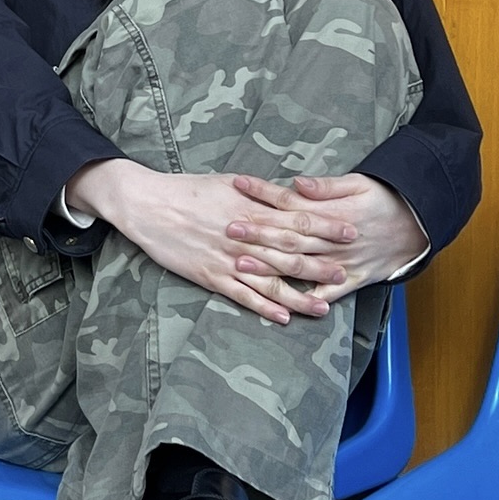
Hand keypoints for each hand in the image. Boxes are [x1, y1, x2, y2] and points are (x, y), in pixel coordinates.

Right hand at [65, 160, 347, 324]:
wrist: (148, 204)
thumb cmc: (188, 190)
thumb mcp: (227, 182)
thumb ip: (260, 194)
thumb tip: (291, 196)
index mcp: (250, 208)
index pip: (296, 219)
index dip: (325, 227)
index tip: (350, 231)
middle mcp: (243, 235)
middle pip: (289, 253)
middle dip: (320, 264)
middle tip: (348, 273)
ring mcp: (226, 258)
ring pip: (269, 280)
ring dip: (298, 294)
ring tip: (324, 305)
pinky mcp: (209, 275)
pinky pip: (241, 295)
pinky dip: (262, 307)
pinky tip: (282, 317)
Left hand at [228, 172, 426, 302]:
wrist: (418, 228)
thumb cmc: (385, 200)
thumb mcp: (359, 183)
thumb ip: (327, 186)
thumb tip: (298, 183)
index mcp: (332, 213)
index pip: (291, 203)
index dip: (263, 194)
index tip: (238, 185)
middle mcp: (333, 240)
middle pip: (289, 237)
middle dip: (257, 234)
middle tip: (228, 229)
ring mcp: (341, 262)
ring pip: (300, 266)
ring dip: (269, 266)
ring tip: (240, 264)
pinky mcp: (353, 280)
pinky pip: (328, 294)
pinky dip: (308, 301)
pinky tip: (283, 306)